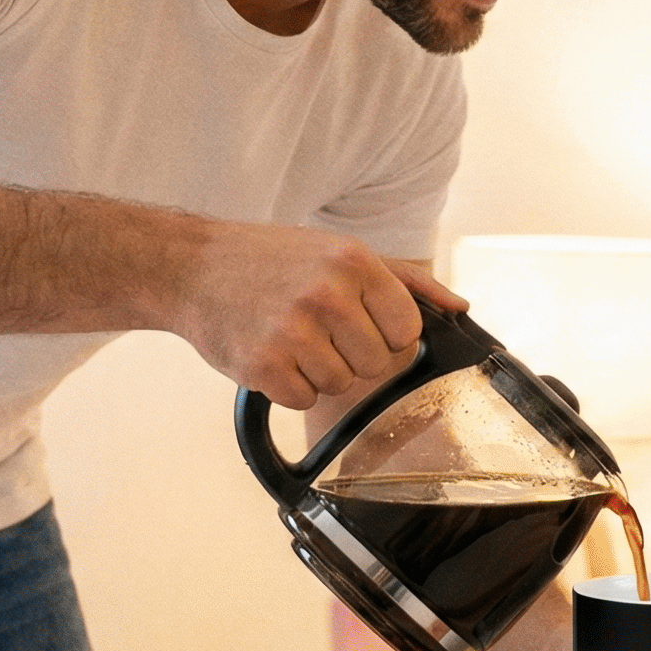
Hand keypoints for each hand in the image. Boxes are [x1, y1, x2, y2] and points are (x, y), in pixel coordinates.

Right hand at [167, 222, 462, 408]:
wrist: (191, 267)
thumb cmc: (271, 259)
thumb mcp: (340, 251)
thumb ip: (405, 282)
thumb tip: (459, 307)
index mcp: (354, 261)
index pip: (408, 330)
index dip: (386, 334)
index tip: (360, 323)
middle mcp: (328, 294)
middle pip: (378, 364)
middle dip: (353, 355)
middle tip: (318, 329)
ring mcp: (293, 331)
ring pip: (341, 386)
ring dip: (319, 371)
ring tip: (291, 337)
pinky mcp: (262, 364)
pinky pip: (302, 399)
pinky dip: (288, 386)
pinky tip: (271, 353)